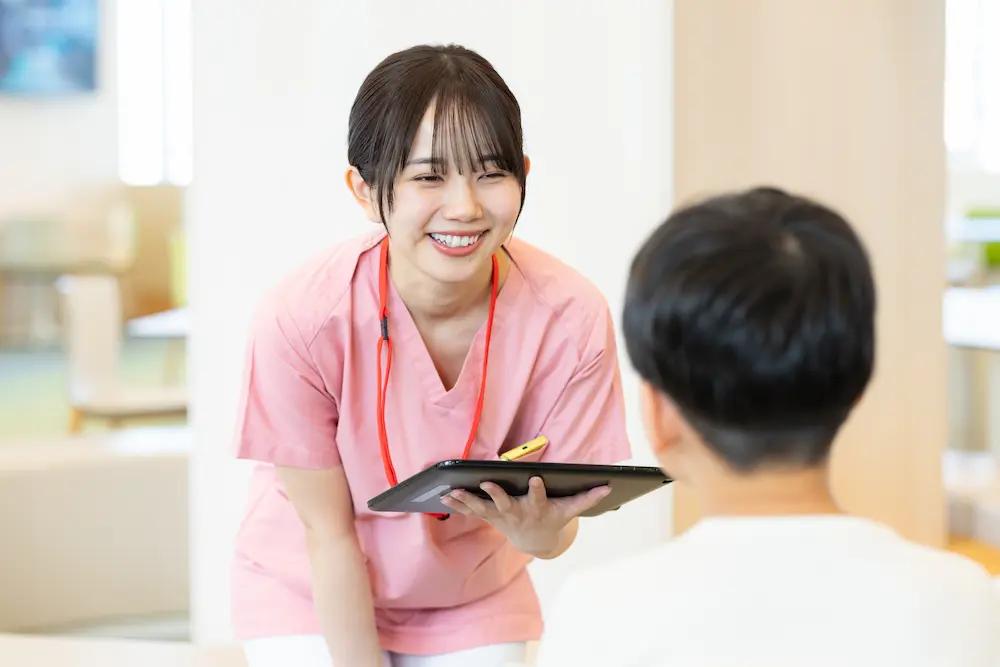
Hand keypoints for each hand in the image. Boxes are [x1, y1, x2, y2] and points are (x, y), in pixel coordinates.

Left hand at [440, 477, 610, 556]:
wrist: (536, 540)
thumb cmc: (553, 517)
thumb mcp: (570, 510)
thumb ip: (587, 498)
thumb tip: (609, 486)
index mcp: (538, 508)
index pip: (539, 497)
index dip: (536, 489)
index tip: (535, 477)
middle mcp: (517, 513)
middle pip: (505, 503)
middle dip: (496, 493)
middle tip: (487, 482)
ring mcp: (501, 517)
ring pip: (482, 508)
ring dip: (467, 500)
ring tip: (451, 491)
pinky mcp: (489, 517)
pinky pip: (471, 511)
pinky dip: (457, 504)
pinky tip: (442, 495)